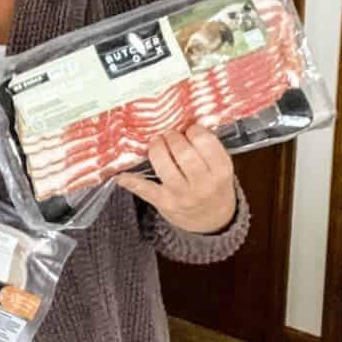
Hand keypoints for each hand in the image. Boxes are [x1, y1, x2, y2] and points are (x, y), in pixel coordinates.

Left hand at [116, 126, 236, 233]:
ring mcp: (183, 195)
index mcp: (221, 171)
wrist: (213, 221)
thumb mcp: (220, 168)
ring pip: (164, 166)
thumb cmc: (215, 186)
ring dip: (156, 149)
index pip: (205, 142)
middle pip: (183, 153)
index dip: (193, 130)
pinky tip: (121, 175)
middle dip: (172, 137)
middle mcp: (203, 184)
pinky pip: (145, 190)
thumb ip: (208, 149)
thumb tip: (183, 121)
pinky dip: (132, 181)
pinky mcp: (165, 203)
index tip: (189, 130)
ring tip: (156, 142)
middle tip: (169, 134)